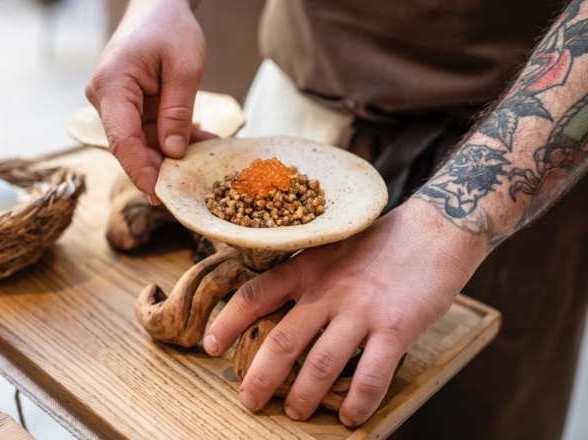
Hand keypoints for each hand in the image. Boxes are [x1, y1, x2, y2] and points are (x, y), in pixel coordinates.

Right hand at [86, 0, 214, 203]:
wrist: (159, 6)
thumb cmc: (170, 28)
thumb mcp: (185, 68)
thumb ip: (178, 112)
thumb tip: (173, 153)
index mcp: (112, 86)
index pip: (122, 140)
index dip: (140, 171)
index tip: (159, 196)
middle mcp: (106, 98)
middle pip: (130, 146)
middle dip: (159, 168)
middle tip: (188, 188)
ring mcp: (116, 103)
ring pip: (142, 142)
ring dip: (172, 154)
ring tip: (204, 161)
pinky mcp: (129, 106)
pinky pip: (150, 130)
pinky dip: (174, 138)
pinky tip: (201, 144)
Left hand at [203, 199, 485, 424]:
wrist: (437, 230)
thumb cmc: (382, 240)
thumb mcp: (332, 247)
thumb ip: (307, 275)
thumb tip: (281, 307)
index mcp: (308, 267)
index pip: (256, 295)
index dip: (228, 322)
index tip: (210, 346)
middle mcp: (328, 290)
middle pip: (283, 340)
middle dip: (260, 376)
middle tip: (249, 400)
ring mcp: (362, 310)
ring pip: (320, 364)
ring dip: (303, 397)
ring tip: (295, 413)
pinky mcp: (396, 328)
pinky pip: (370, 376)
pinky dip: (358, 403)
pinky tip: (351, 418)